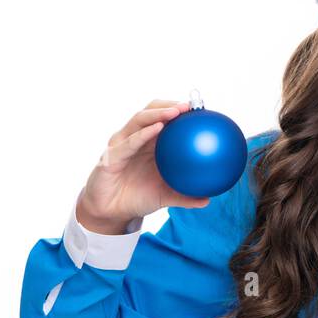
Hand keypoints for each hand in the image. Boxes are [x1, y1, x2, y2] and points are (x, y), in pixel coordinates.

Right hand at [77, 99, 211, 232]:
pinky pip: (129, 143)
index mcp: (147, 143)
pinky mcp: (111, 156)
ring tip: (176, 111)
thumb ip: (184, 196)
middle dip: (169, 105)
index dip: (179, 110)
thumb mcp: (164, 197)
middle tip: (189, 105)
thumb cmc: (136, 198)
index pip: (163, 119)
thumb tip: (207, 200)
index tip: (200, 108)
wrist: (110, 212)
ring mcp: (121, 145)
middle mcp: (134, 138)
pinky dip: (143, 134)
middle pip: (150, 112)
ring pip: (139, 120)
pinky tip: (158, 129)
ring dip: (158, 113)